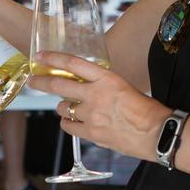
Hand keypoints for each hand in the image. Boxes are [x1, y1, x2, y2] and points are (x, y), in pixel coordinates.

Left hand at [29, 52, 170, 160]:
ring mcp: (91, 114)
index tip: (41, 57)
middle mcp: (95, 94)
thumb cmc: (146, 110)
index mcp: (106, 78)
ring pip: (62, 108)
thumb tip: (88, 88)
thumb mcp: (125, 87)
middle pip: (58, 86)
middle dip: (41, 82)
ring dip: (63, 107)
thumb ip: (103, 86)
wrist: (156, 133)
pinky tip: (74, 123)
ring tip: (70, 108)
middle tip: (33, 80)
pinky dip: (68, 124)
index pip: (73, 63)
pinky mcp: (90, 132)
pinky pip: (68, 126)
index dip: (53, 59)